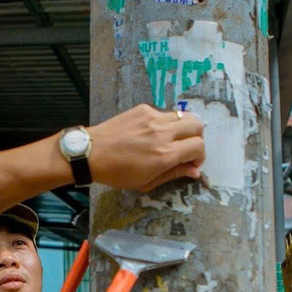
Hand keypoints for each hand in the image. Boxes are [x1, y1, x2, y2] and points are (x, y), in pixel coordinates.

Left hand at [88, 105, 205, 190]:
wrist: (92, 152)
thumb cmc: (117, 173)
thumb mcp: (146, 182)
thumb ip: (174, 174)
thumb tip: (195, 171)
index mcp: (164, 155)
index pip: (198, 147)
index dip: (200, 156)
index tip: (191, 162)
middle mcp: (162, 133)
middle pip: (198, 126)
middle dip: (197, 139)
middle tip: (187, 149)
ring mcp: (153, 118)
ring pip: (184, 115)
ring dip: (185, 128)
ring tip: (174, 140)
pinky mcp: (143, 109)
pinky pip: (164, 113)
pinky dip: (166, 123)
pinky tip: (152, 133)